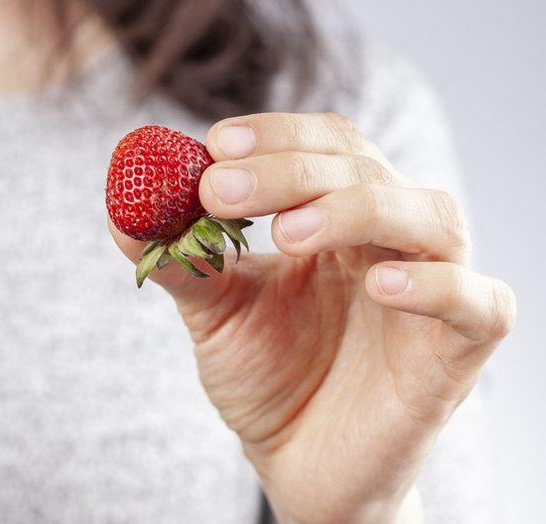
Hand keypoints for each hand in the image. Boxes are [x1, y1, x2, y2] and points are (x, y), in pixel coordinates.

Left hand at [109, 113, 514, 522]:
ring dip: (355, 209)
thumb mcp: (214, 312)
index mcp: (336, 215)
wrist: (298, 465)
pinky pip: (478, 302)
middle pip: (363, 169)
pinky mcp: (459, 349)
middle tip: (221, 189)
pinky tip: (379, 285)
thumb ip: (179, 260)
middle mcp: (391, 239)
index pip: (326, 143)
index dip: (276, 134)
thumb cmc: (268, 377)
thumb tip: (122, 211)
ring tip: (286, 235)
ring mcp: (433, 289)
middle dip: (288, 170)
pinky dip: (435, 284)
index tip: (215, 144)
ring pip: (430, 214)